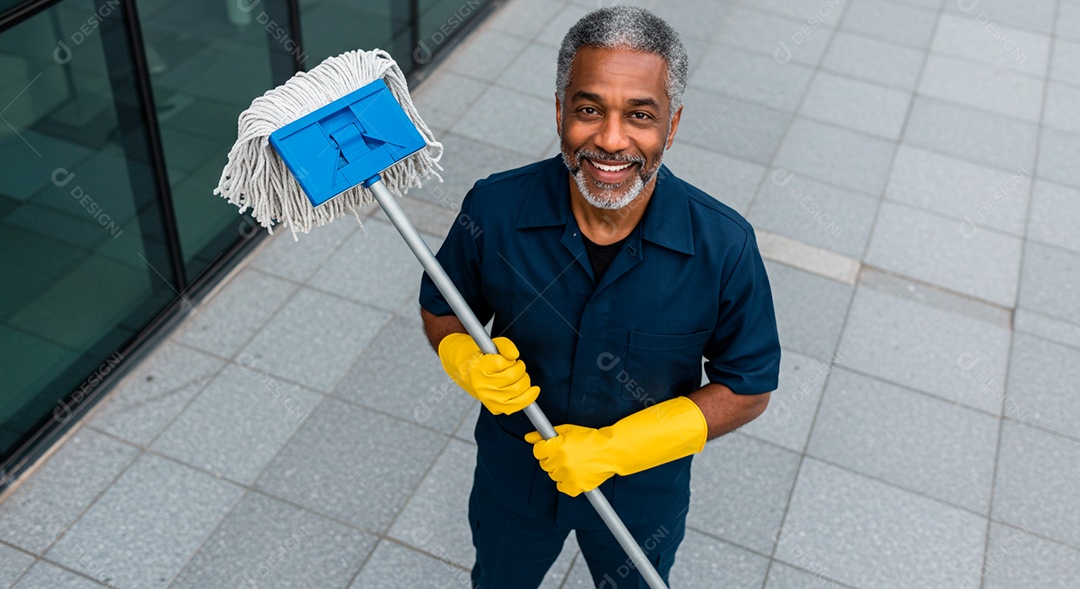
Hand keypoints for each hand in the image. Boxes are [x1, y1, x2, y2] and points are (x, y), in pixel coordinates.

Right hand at [438, 333, 538, 414]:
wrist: (466, 373)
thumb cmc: (482, 358)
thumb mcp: (491, 345)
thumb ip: (505, 346)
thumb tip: (514, 355)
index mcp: (478, 368)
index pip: (500, 362)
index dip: (510, 359)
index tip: (510, 359)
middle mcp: (481, 384)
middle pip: (511, 376)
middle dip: (521, 368)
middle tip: (518, 366)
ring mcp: (486, 398)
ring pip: (516, 390)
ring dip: (525, 380)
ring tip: (521, 376)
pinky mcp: (493, 407)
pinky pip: (514, 406)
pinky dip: (527, 398)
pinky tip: (531, 391)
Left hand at [525, 396, 707, 495]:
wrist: (611, 450)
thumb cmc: (590, 438)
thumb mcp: (567, 430)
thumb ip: (546, 434)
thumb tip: (529, 437)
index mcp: (557, 447)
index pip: (537, 451)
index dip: (544, 447)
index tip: (551, 446)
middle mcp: (561, 462)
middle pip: (544, 464)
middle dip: (552, 458)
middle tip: (566, 453)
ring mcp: (568, 476)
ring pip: (553, 475)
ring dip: (560, 470)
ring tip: (574, 462)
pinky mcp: (576, 487)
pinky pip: (563, 487)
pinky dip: (567, 482)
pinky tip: (575, 473)